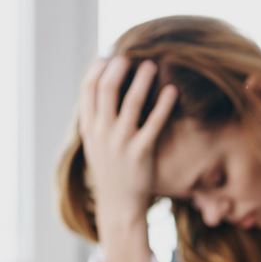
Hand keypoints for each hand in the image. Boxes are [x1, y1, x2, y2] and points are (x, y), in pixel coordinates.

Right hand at [78, 57, 175, 261]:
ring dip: (141, 80)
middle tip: (130, 54)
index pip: (88, 90)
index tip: (108, 55)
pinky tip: (172, 90)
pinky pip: (154, 123)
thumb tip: (104, 91)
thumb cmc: (111, 171)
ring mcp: (121, 142)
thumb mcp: (96, 144)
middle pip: (106, 90)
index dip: (97, 69)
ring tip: (151, 64)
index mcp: (89, 128)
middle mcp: (102, 133)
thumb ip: (98, 119)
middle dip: (117, 68)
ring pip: (131, 103)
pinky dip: (163, 104)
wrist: (119, 206)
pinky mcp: (141, 152)